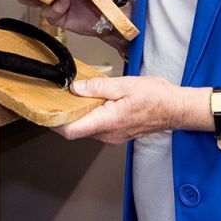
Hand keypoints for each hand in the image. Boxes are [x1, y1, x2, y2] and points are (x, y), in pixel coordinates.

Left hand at [53, 76, 187, 144]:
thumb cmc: (156, 97)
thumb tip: (76, 88)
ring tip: (75, 95)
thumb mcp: (124, 85)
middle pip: (76, 129)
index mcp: (107, 122)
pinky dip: (91, 115)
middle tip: (57, 96)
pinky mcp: (118, 133)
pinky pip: (97, 126)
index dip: (54, 123)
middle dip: (65, 114)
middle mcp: (108, 134)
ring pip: (87, 128)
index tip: (45, 111)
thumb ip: (97, 87)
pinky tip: (93, 100)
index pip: (71, 131)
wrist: (176, 108)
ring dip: (79, 114)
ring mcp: (113, 136)